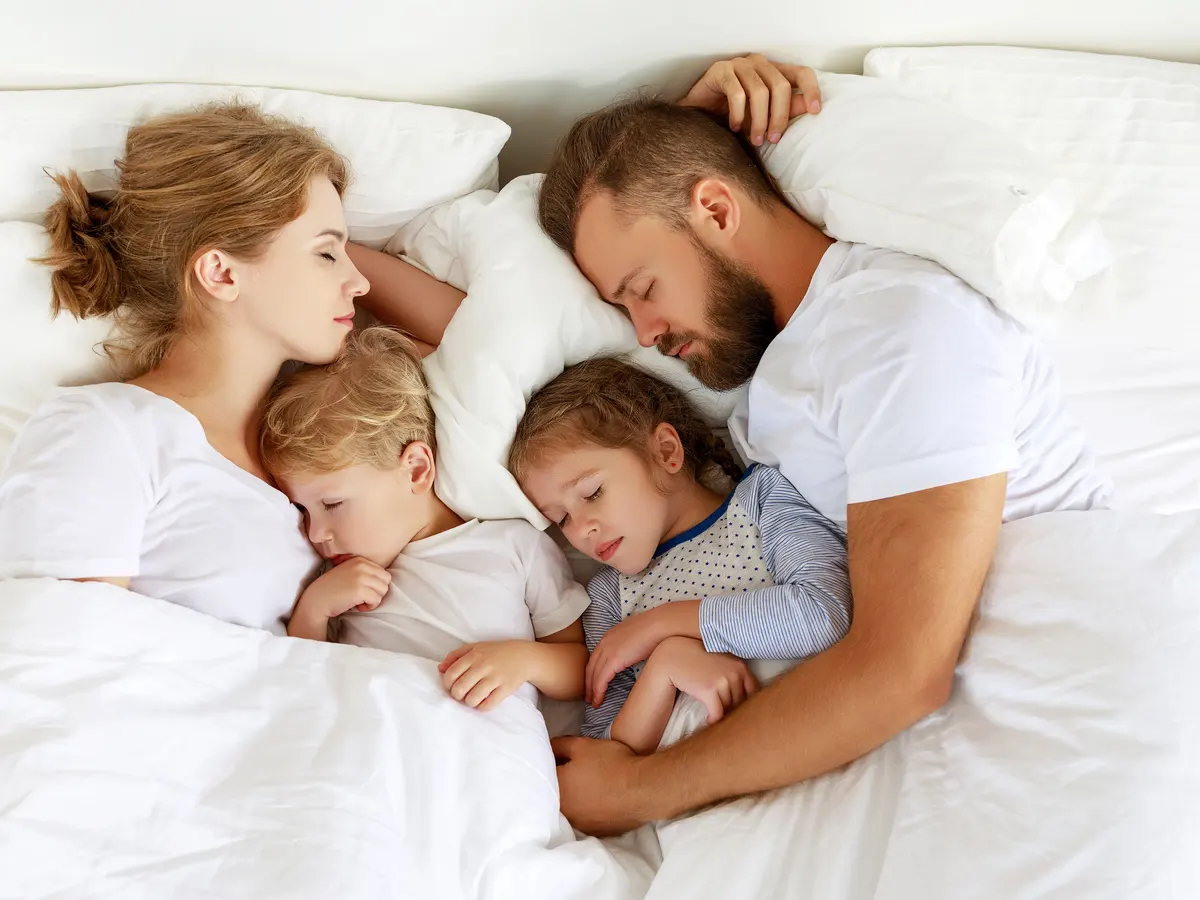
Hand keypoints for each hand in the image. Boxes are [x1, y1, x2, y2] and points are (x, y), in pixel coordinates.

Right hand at [299, 556, 390, 618]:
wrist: (316, 600)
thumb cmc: (333, 589)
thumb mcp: (348, 572)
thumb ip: (364, 571)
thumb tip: (384, 579)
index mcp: (360, 559)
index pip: (382, 572)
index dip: (375, 584)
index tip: (362, 590)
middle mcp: (361, 565)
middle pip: (386, 580)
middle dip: (378, 591)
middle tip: (364, 597)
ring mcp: (361, 577)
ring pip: (383, 590)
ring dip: (374, 599)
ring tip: (360, 602)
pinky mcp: (360, 590)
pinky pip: (377, 600)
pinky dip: (369, 606)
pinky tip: (358, 606)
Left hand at [439, 641, 533, 710]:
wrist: (523, 656)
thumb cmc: (495, 652)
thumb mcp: (475, 647)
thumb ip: (455, 656)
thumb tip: (440, 669)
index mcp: (474, 655)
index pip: (451, 674)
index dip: (447, 684)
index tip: (451, 686)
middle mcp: (483, 666)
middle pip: (459, 689)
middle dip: (457, 695)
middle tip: (462, 694)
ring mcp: (495, 678)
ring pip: (472, 699)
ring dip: (469, 702)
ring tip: (472, 698)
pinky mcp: (505, 689)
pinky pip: (488, 705)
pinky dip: (482, 707)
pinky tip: (483, 701)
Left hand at [551, 736, 652, 835]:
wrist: (643, 789)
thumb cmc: (610, 764)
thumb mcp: (581, 745)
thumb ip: (558, 745)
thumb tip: (548, 747)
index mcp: (557, 790)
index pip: (544, 774)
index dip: (553, 763)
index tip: (563, 758)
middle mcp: (564, 813)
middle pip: (556, 794)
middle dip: (562, 782)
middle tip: (576, 770)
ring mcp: (581, 825)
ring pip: (571, 809)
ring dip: (575, 798)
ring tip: (589, 785)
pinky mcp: (597, 832)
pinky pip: (586, 818)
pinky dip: (589, 809)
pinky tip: (599, 799)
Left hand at [586, 612, 670, 707]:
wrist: (659, 625)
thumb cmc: (655, 631)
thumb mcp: (636, 637)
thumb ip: (630, 646)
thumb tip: (633, 654)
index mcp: (609, 636)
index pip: (595, 658)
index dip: (592, 672)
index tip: (593, 683)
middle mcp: (604, 642)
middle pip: (590, 667)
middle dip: (588, 683)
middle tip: (588, 697)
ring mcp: (607, 651)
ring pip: (594, 675)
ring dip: (592, 691)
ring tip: (593, 703)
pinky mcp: (613, 660)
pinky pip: (601, 680)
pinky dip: (598, 691)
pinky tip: (598, 700)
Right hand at [647, 636, 757, 724]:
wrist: (673, 658)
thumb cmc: (697, 663)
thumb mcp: (720, 663)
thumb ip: (735, 677)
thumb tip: (750, 703)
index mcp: (740, 666)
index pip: (753, 692)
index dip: (747, 705)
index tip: (741, 712)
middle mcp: (734, 672)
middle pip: (741, 703)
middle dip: (733, 711)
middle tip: (725, 717)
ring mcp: (722, 681)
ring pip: (729, 709)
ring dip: (722, 716)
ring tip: (715, 717)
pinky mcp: (709, 690)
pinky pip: (717, 714)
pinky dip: (713, 720)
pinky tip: (708, 720)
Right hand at [680, 53, 821, 146]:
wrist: (696, 116)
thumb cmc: (731, 116)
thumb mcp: (762, 116)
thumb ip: (784, 110)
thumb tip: (807, 108)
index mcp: (773, 71)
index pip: (801, 73)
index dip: (811, 90)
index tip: (815, 111)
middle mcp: (758, 63)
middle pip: (781, 85)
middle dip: (779, 116)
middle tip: (773, 140)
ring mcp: (739, 65)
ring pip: (760, 91)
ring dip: (759, 120)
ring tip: (755, 140)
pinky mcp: (720, 71)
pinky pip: (737, 93)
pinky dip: (739, 114)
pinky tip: (735, 128)